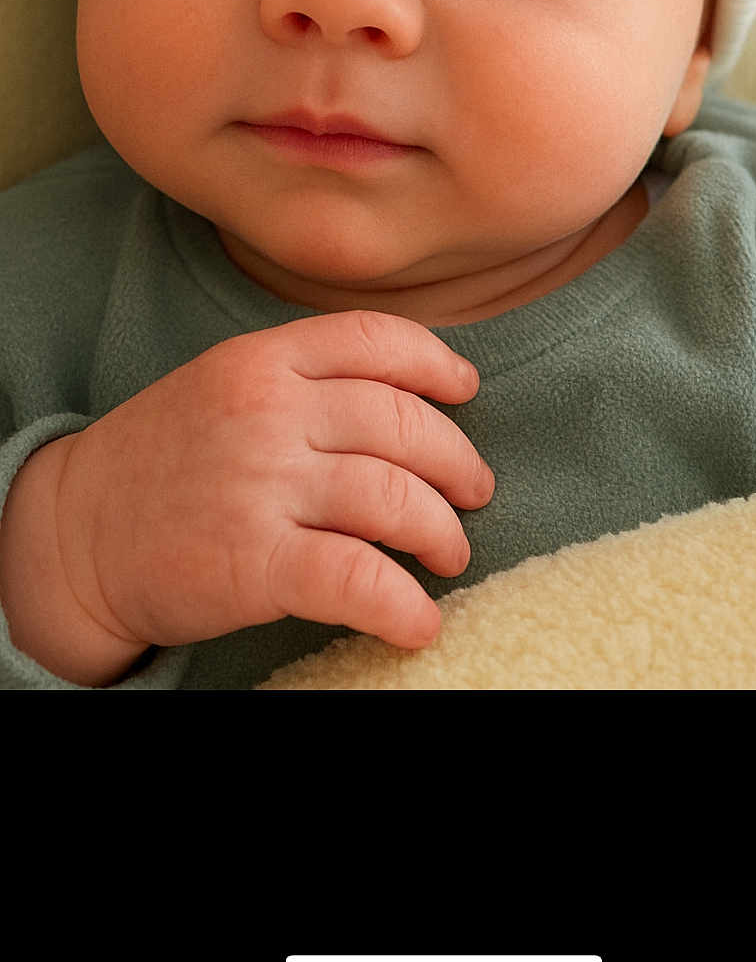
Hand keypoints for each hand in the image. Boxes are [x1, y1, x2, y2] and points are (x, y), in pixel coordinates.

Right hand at [54, 309, 493, 652]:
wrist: (76, 535)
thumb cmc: (162, 459)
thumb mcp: (223, 384)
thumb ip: (303, 378)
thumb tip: (411, 393)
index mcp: (262, 360)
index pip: (373, 340)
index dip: (434, 364)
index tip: (465, 391)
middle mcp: (267, 413)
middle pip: (402, 424)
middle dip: (456, 461)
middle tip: (473, 491)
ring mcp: (262, 486)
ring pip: (394, 500)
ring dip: (442, 534)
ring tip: (449, 554)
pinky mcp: (255, 563)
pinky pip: (358, 581)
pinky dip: (404, 606)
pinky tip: (419, 621)